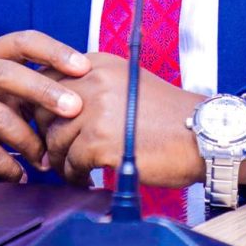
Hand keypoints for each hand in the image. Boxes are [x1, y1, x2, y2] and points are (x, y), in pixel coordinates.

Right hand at [0, 30, 88, 180]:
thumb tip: (82, 95)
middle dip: (44, 90)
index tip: (83, 66)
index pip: (20, 41)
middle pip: (6, 74)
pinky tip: (20, 175)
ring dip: (30, 142)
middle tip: (74, 109)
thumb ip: (24, 89)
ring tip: (46, 159)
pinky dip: (9, 167)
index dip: (53, 50)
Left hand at [35, 52, 207, 187]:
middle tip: (59, 154)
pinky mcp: (99, 141)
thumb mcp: (128, 85)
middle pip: (44, 110)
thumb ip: (95, 89)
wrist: (202, 135)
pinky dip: (76, 177)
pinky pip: (71, 164)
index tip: (51, 126)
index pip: (48, 79)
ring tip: (74, 172)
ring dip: (62, 162)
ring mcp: (95, 111)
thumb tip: (59, 110)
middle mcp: (94, 81)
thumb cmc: (168, 117)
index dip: (44, 107)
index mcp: (98, 64)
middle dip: (48, 136)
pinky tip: (88, 181)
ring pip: (55, 141)